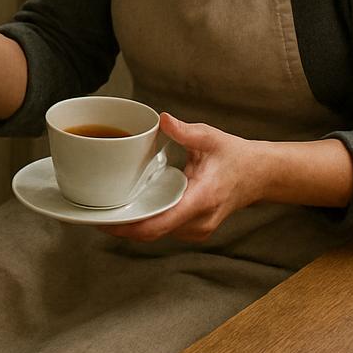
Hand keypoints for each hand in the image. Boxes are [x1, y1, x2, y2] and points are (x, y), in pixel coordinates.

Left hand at [100, 112, 262, 243]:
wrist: (260, 176)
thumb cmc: (235, 156)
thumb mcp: (211, 138)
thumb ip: (186, 131)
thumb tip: (162, 119)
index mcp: (201, 199)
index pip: (160, 222)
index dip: (130, 226)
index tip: (105, 221)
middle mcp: (198, 221)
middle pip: (153, 232)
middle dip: (122, 226)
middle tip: (92, 212)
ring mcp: (198, 229)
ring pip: (158, 234)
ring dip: (132, 225)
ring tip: (105, 209)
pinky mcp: (195, 229)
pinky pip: (165, 230)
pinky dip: (146, 222)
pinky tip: (129, 209)